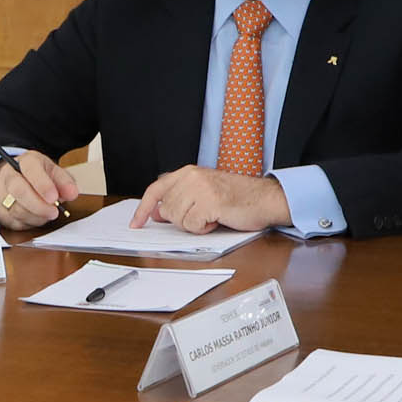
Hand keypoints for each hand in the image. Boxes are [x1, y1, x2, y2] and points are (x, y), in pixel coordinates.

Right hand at [0, 149, 79, 230]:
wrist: (14, 180)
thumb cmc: (37, 176)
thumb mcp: (54, 173)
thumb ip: (65, 182)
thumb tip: (71, 193)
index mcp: (26, 161)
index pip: (31, 168)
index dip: (43, 184)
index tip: (54, 197)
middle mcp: (9, 175)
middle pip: (18, 190)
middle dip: (39, 205)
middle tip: (54, 212)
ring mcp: (1, 193)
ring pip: (16, 209)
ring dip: (36, 216)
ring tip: (48, 213)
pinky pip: (15, 221)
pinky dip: (30, 222)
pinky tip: (38, 217)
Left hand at [131, 166, 286, 234]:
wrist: (265, 198)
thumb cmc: (237, 197)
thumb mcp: (204, 192)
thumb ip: (179, 199)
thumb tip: (157, 213)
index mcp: (188, 172)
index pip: (155, 190)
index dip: (143, 209)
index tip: (136, 224)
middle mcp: (192, 177)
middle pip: (166, 210)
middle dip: (182, 219)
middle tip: (203, 214)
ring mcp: (200, 188)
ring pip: (178, 219)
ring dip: (194, 224)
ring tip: (212, 215)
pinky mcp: (210, 202)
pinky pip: (193, 226)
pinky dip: (204, 229)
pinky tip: (217, 219)